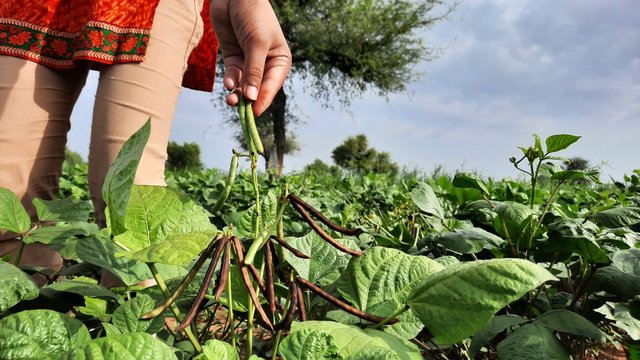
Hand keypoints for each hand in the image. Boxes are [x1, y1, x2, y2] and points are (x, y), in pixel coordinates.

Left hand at [210, 0, 291, 116]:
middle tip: (238, 108)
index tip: (253, 114)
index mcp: (279, 61)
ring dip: (236, 94)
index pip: (271, 86)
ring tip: (230, 100)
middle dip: (247, 99)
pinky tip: (228, 84)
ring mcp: (248, 62)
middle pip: (256, 89)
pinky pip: (232, 76)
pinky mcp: (233, 58)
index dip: (262, 100)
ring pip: (242, 86)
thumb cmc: (253, 16)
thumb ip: (253, 71)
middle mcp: (265, 65)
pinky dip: (229, 81)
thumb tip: (251, 98)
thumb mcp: (256, 44)